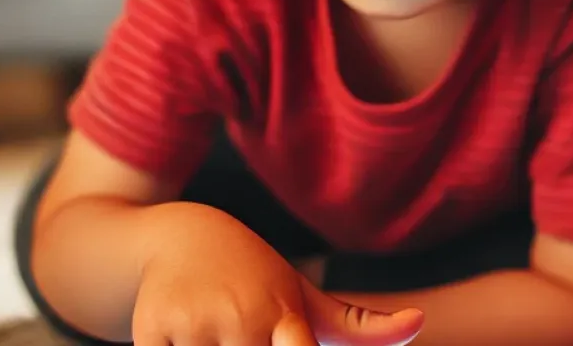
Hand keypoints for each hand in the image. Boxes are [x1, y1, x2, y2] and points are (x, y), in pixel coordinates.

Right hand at [132, 207, 423, 344]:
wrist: (182, 237)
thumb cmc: (255, 279)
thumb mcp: (305, 297)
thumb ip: (360, 325)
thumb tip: (420, 322)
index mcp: (285, 318)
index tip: (285, 338)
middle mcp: (242, 320)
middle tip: (245, 332)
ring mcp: (195, 325)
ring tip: (216, 332)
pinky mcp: (152, 330)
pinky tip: (186, 339)